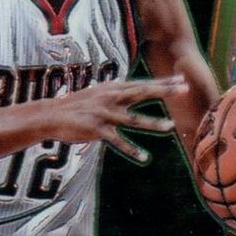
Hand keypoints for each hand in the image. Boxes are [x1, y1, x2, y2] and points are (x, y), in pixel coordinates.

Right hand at [51, 75, 187, 162]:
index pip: (142, 84)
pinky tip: (144, 157)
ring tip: (171, 126)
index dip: (162, 82)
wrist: (51, 115)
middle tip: (185, 88)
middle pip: (142, 94)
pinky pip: (118, 141)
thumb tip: (126, 88)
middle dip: (164, 91)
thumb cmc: (75, 106)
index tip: (181, 79)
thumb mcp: (96, 94)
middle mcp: (110, 98)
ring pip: (133, 119)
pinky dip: (131, 150)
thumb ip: (113, 92)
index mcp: (112, 89)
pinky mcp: (97, 129)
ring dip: (153, 123)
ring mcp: (104, 114)